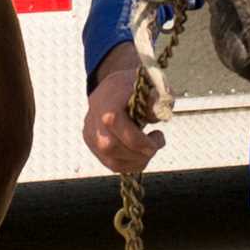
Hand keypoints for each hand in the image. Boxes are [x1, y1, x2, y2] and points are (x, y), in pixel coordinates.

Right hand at [83, 46, 165, 173]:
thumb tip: (158, 113)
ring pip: (111, 161)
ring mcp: (90, 134)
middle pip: (110, 146)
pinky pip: (111, 164)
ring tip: (150, 148)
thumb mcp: (153, 85)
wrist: (116, 87)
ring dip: (137, 161)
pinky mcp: (92, 145)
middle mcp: (93, 118)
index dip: (138, 137)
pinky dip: (131, 164)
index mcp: (107, 100)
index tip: (159, 137)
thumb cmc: (138, 87)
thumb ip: (158, 99)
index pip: (114, 122)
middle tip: (155, 145)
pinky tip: (141, 153)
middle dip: (139, 152)